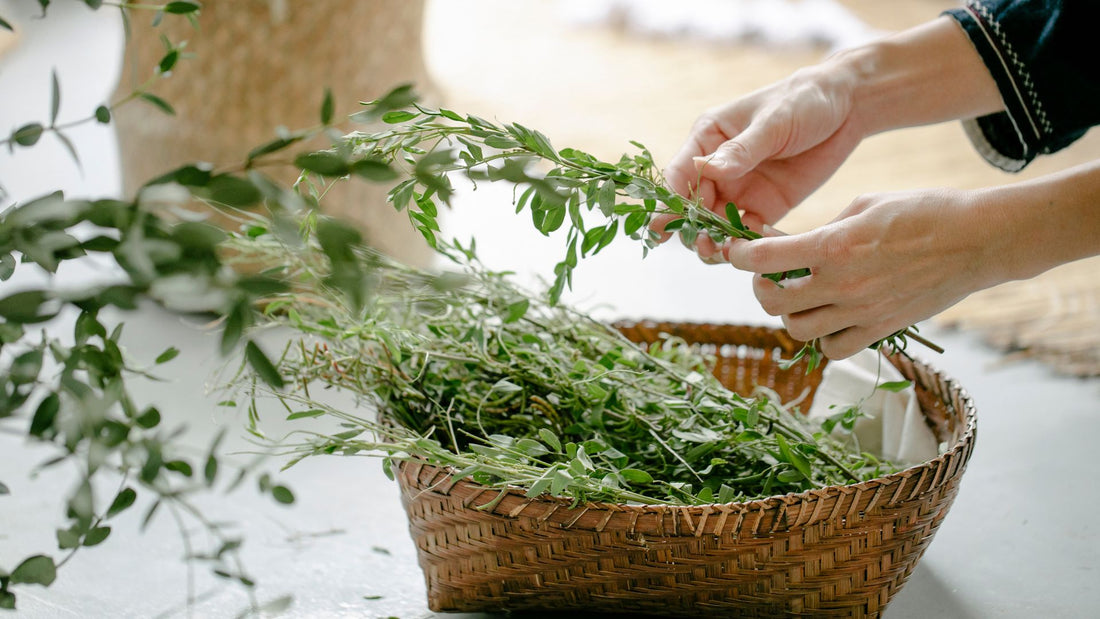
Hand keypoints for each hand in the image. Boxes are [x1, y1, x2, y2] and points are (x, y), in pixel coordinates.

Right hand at [655, 61, 864, 260]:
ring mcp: (740, 190)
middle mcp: (718, 168)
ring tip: (723, 254)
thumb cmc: (804, 100)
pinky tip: (754, 252)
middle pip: (693, 206)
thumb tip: (707, 169)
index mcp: (709, 138)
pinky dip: (746, 246)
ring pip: (715, 225)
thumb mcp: (774, 121)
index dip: (668, 202)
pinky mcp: (765, 207)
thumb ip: (742, 149)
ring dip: (715, 242)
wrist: (848, 107)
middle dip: (693, 229)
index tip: (662, 228)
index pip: (680, 174)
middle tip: (704, 246)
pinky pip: (747, 233)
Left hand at [723, 188, 1001, 358]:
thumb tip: (789, 245)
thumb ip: (822, 228)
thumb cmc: (922, 211)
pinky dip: (823, 338)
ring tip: (801, 295)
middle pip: (772, 300)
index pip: (763, 259)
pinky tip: (830, 316)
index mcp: (832, 245)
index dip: (740, 255)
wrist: (977, 239)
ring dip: (790, 313)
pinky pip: (833, 349)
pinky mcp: (880, 328)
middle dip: (762, 285)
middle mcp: (841, 283)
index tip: (738, 251)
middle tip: (771, 274)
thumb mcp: (863, 205)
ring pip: (797, 329)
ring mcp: (860, 311)